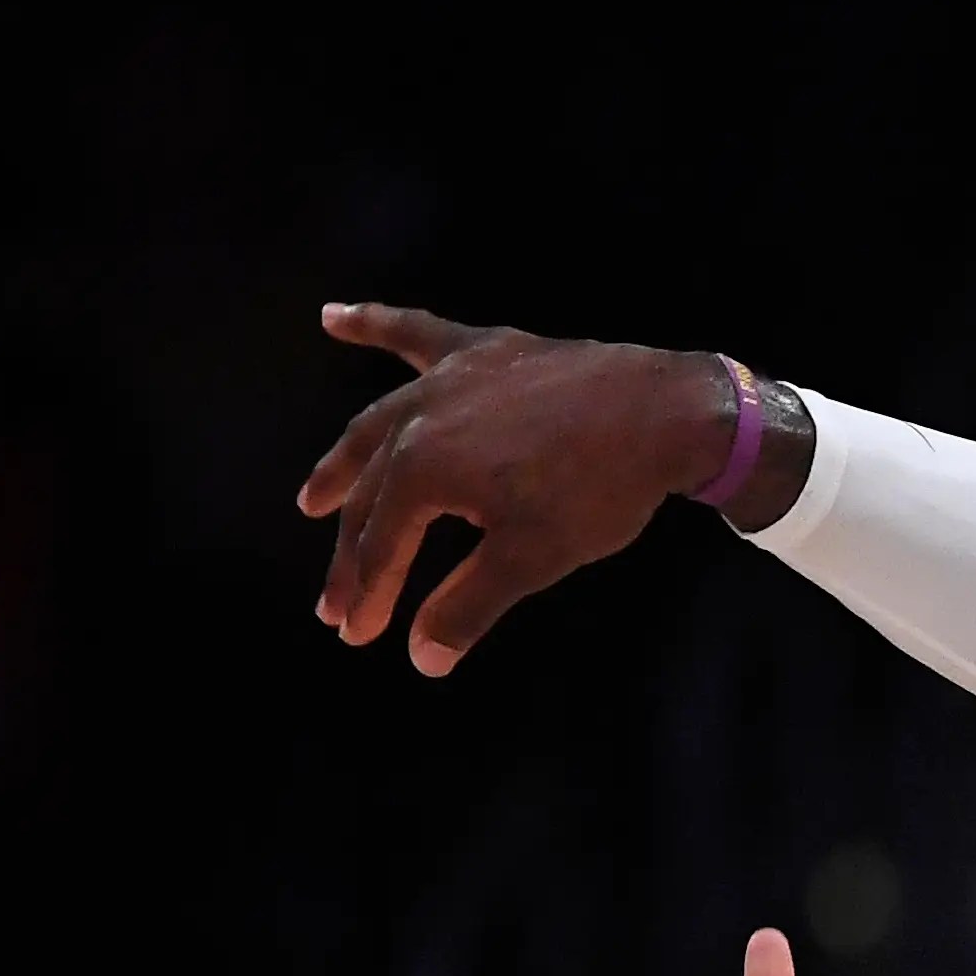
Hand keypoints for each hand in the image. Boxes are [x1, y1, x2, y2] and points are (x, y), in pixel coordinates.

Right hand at [297, 304, 748, 675]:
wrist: (661, 412)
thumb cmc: (596, 490)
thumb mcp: (531, 559)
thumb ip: (468, 607)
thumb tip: (421, 659)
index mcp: (422, 469)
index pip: (383, 544)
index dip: (369, 593)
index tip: (357, 634)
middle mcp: (419, 417)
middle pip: (373, 493)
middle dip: (353, 552)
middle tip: (334, 602)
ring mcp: (449, 377)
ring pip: (378, 423)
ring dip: (345, 463)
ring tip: (314, 499)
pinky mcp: (484, 350)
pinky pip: (417, 334)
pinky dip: (373, 324)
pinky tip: (333, 316)